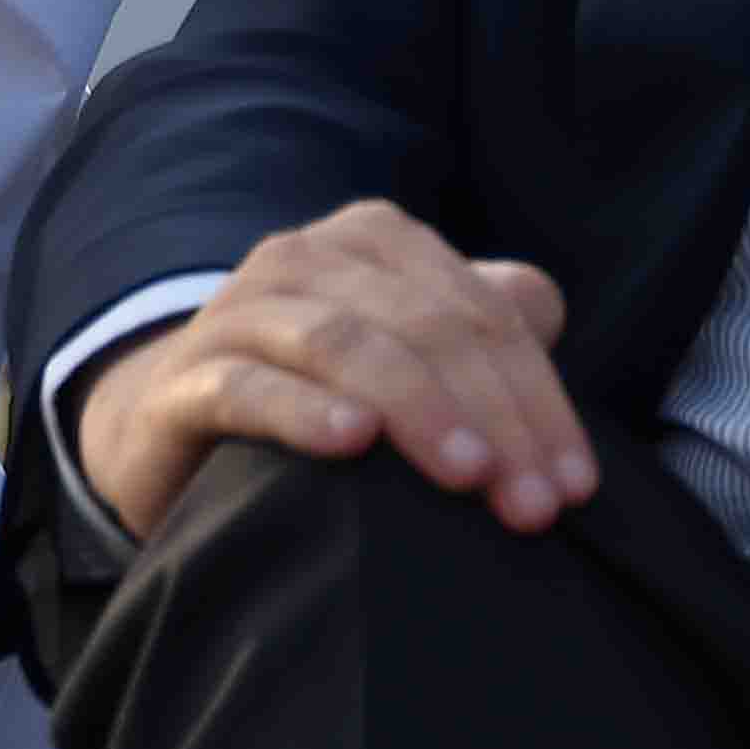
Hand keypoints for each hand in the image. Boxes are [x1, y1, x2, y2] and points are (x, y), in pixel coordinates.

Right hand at [74, 199, 585, 544]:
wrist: (175, 423)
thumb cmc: (316, 391)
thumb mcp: (405, 350)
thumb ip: (477, 323)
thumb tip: (544, 309)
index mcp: (373, 242)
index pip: (480, 311)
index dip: (538, 395)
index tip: (574, 485)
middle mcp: (305, 260)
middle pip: (424, 326)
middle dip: (494, 416)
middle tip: (533, 505)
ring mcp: (238, 314)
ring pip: (344, 342)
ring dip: (417, 407)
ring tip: (469, 473)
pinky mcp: (185, 381)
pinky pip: (247, 385)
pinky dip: (304, 409)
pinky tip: (352, 442)